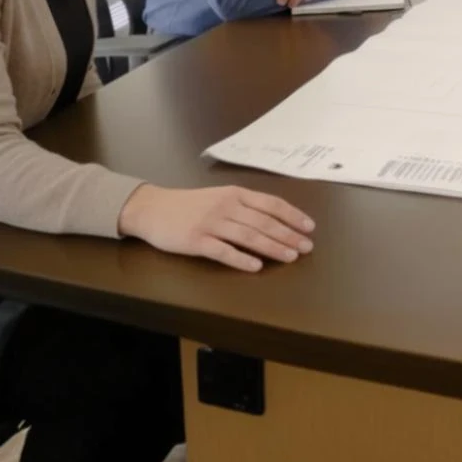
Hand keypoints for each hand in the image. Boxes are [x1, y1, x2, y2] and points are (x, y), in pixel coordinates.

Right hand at [118, 184, 315, 272]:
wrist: (152, 209)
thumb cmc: (190, 204)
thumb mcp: (219, 196)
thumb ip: (244, 206)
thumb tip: (276, 220)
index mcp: (235, 193)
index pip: (271, 204)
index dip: (292, 216)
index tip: (309, 228)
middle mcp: (226, 206)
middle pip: (264, 222)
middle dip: (288, 236)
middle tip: (307, 248)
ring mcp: (211, 223)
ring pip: (249, 236)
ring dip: (272, 247)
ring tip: (290, 258)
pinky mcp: (196, 241)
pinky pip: (223, 251)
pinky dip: (241, 259)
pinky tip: (256, 267)